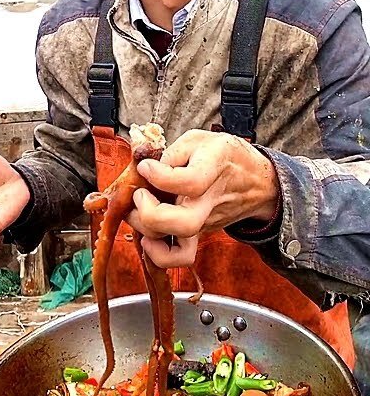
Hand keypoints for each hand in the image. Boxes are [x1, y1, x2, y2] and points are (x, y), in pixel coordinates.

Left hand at [129, 129, 277, 267]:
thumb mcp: (200, 139)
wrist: (257, 181)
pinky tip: (147, 237)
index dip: (159, 175)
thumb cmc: (224, 157)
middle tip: (140, 194)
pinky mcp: (200, 234)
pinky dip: (159, 255)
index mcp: (213, 168)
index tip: (146, 166)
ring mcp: (206, 222)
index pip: (190, 182)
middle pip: (184, 223)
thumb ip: (171, 151)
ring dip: (147, 231)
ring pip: (179, 247)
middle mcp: (210, 201)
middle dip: (150, 213)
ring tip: (138, 211)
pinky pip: (181, 257)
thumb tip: (144, 167)